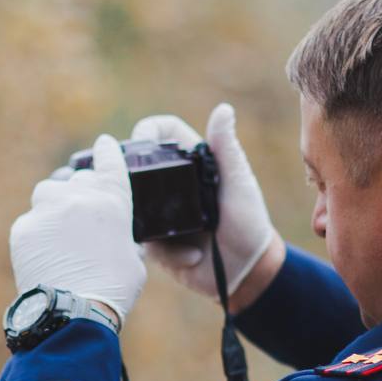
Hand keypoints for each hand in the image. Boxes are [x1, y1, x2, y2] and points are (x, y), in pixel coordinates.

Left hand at [10, 134, 145, 326]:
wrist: (73, 311)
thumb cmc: (112, 290)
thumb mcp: (134, 261)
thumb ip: (124, 240)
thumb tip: (120, 241)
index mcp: (112, 201)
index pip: (110, 163)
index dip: (107, 151)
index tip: (103, 143)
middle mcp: (78, 198)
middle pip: (78, 180)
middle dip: (81, 191)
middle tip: (83, 214)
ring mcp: (47, 211)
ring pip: (49, 192)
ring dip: (55, 203)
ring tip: (59, 227)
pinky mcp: (23, 229)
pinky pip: (30, 221)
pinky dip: (38, 232)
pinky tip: (44, 253)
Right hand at [131, 103, 279, 305]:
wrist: (247, 271)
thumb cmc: (249, 223)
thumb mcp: (238, 185)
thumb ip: (227, 150)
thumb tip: (224, 109)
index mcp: (191, 164)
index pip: (163, 134)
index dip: (148, 130)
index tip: (140, 140)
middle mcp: (172, 186)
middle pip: (137, 167)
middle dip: (132, 177)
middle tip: (140, 193)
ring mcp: (162, 215)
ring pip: (132, 206)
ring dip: (151, 223)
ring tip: (179, 236)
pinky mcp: (158, 244)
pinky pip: (147, 243)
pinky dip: (170, 252)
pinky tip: (193, 257)